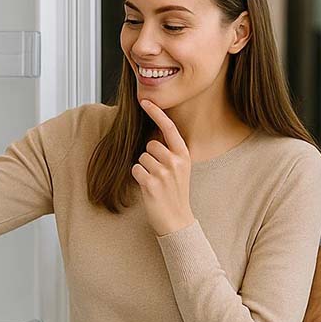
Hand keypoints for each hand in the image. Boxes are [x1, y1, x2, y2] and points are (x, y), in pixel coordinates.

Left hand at [132, 99, 194, 235]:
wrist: (177, 220)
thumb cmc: (176, 193)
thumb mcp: (180, 169)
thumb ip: (170, 152)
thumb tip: (153, 136)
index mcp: (184, 155)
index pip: (169, 128)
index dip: (156, 113)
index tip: (144, 101)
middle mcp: (175, 161)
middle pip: (150, 144)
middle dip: (149, 156)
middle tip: (159, 173)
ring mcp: (164, 172)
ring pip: (142, 157)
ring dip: (144, 168)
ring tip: (155, 182)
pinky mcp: (151, 183)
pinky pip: (136, 169)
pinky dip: (138, 177)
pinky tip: (148, 188)